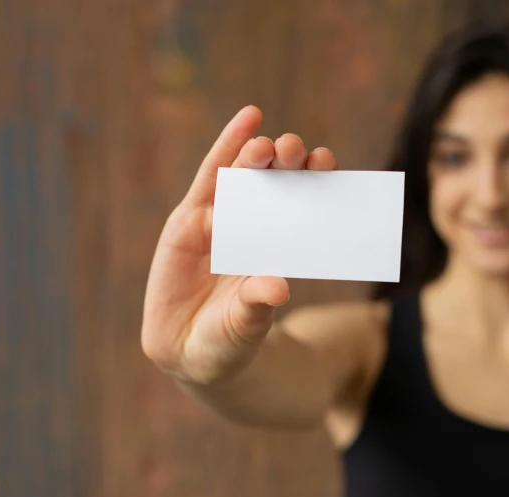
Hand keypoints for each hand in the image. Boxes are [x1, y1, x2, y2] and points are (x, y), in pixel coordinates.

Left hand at [141, 106, 336, 383]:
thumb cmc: (209, 347)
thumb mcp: (225, 334)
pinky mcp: (268, 245)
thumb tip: (277, 286)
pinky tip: (322, 168)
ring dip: (290, 170)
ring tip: (314, 157)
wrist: (216, 360)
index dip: (230, 150)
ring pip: (267, 191)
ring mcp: (243, 234)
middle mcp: (214, 228)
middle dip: (263, 159)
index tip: (253, 123)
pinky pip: (287, 212)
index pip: (210, 185)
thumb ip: (247, 311)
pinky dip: (304, 189)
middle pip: (239, 181)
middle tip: (288, 149)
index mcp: (186, 240)